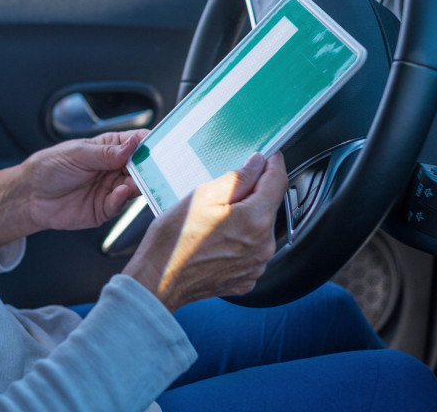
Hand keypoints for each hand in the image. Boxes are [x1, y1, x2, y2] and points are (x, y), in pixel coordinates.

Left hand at [0, 130, 146, 248]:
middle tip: (154, 168)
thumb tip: (133, 144)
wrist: (29, 196)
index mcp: (110, 147)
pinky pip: (120, 205)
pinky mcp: (105, 209)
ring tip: (135, 182)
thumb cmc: (49, 167)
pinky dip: (123, 199)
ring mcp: (111, 188)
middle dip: (149, 167)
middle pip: (141, 167)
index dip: (149, 144)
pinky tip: (120, 192)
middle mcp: (114, 168)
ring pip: (135, 187)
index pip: (137, 142)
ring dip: (138, 185)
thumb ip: (106, 152)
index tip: (160, 146)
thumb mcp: (77, 153)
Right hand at [122, 152, 287, 311]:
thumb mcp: (202, 196)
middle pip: (269, 206)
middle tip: (227, 188)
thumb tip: (257, 165)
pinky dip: (240, 240)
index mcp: (255, 221)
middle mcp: (263, 246)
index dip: (274, 164)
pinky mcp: (246, 278)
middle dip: (255, 193)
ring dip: (247, 217)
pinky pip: (251, 250)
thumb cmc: (174, 241)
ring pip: (260, 229)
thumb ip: (237, 178)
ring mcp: (256, 265)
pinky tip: (217, 237)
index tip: (270, 156)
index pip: (277, 182)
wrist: (159, 280)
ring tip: (216, 217)